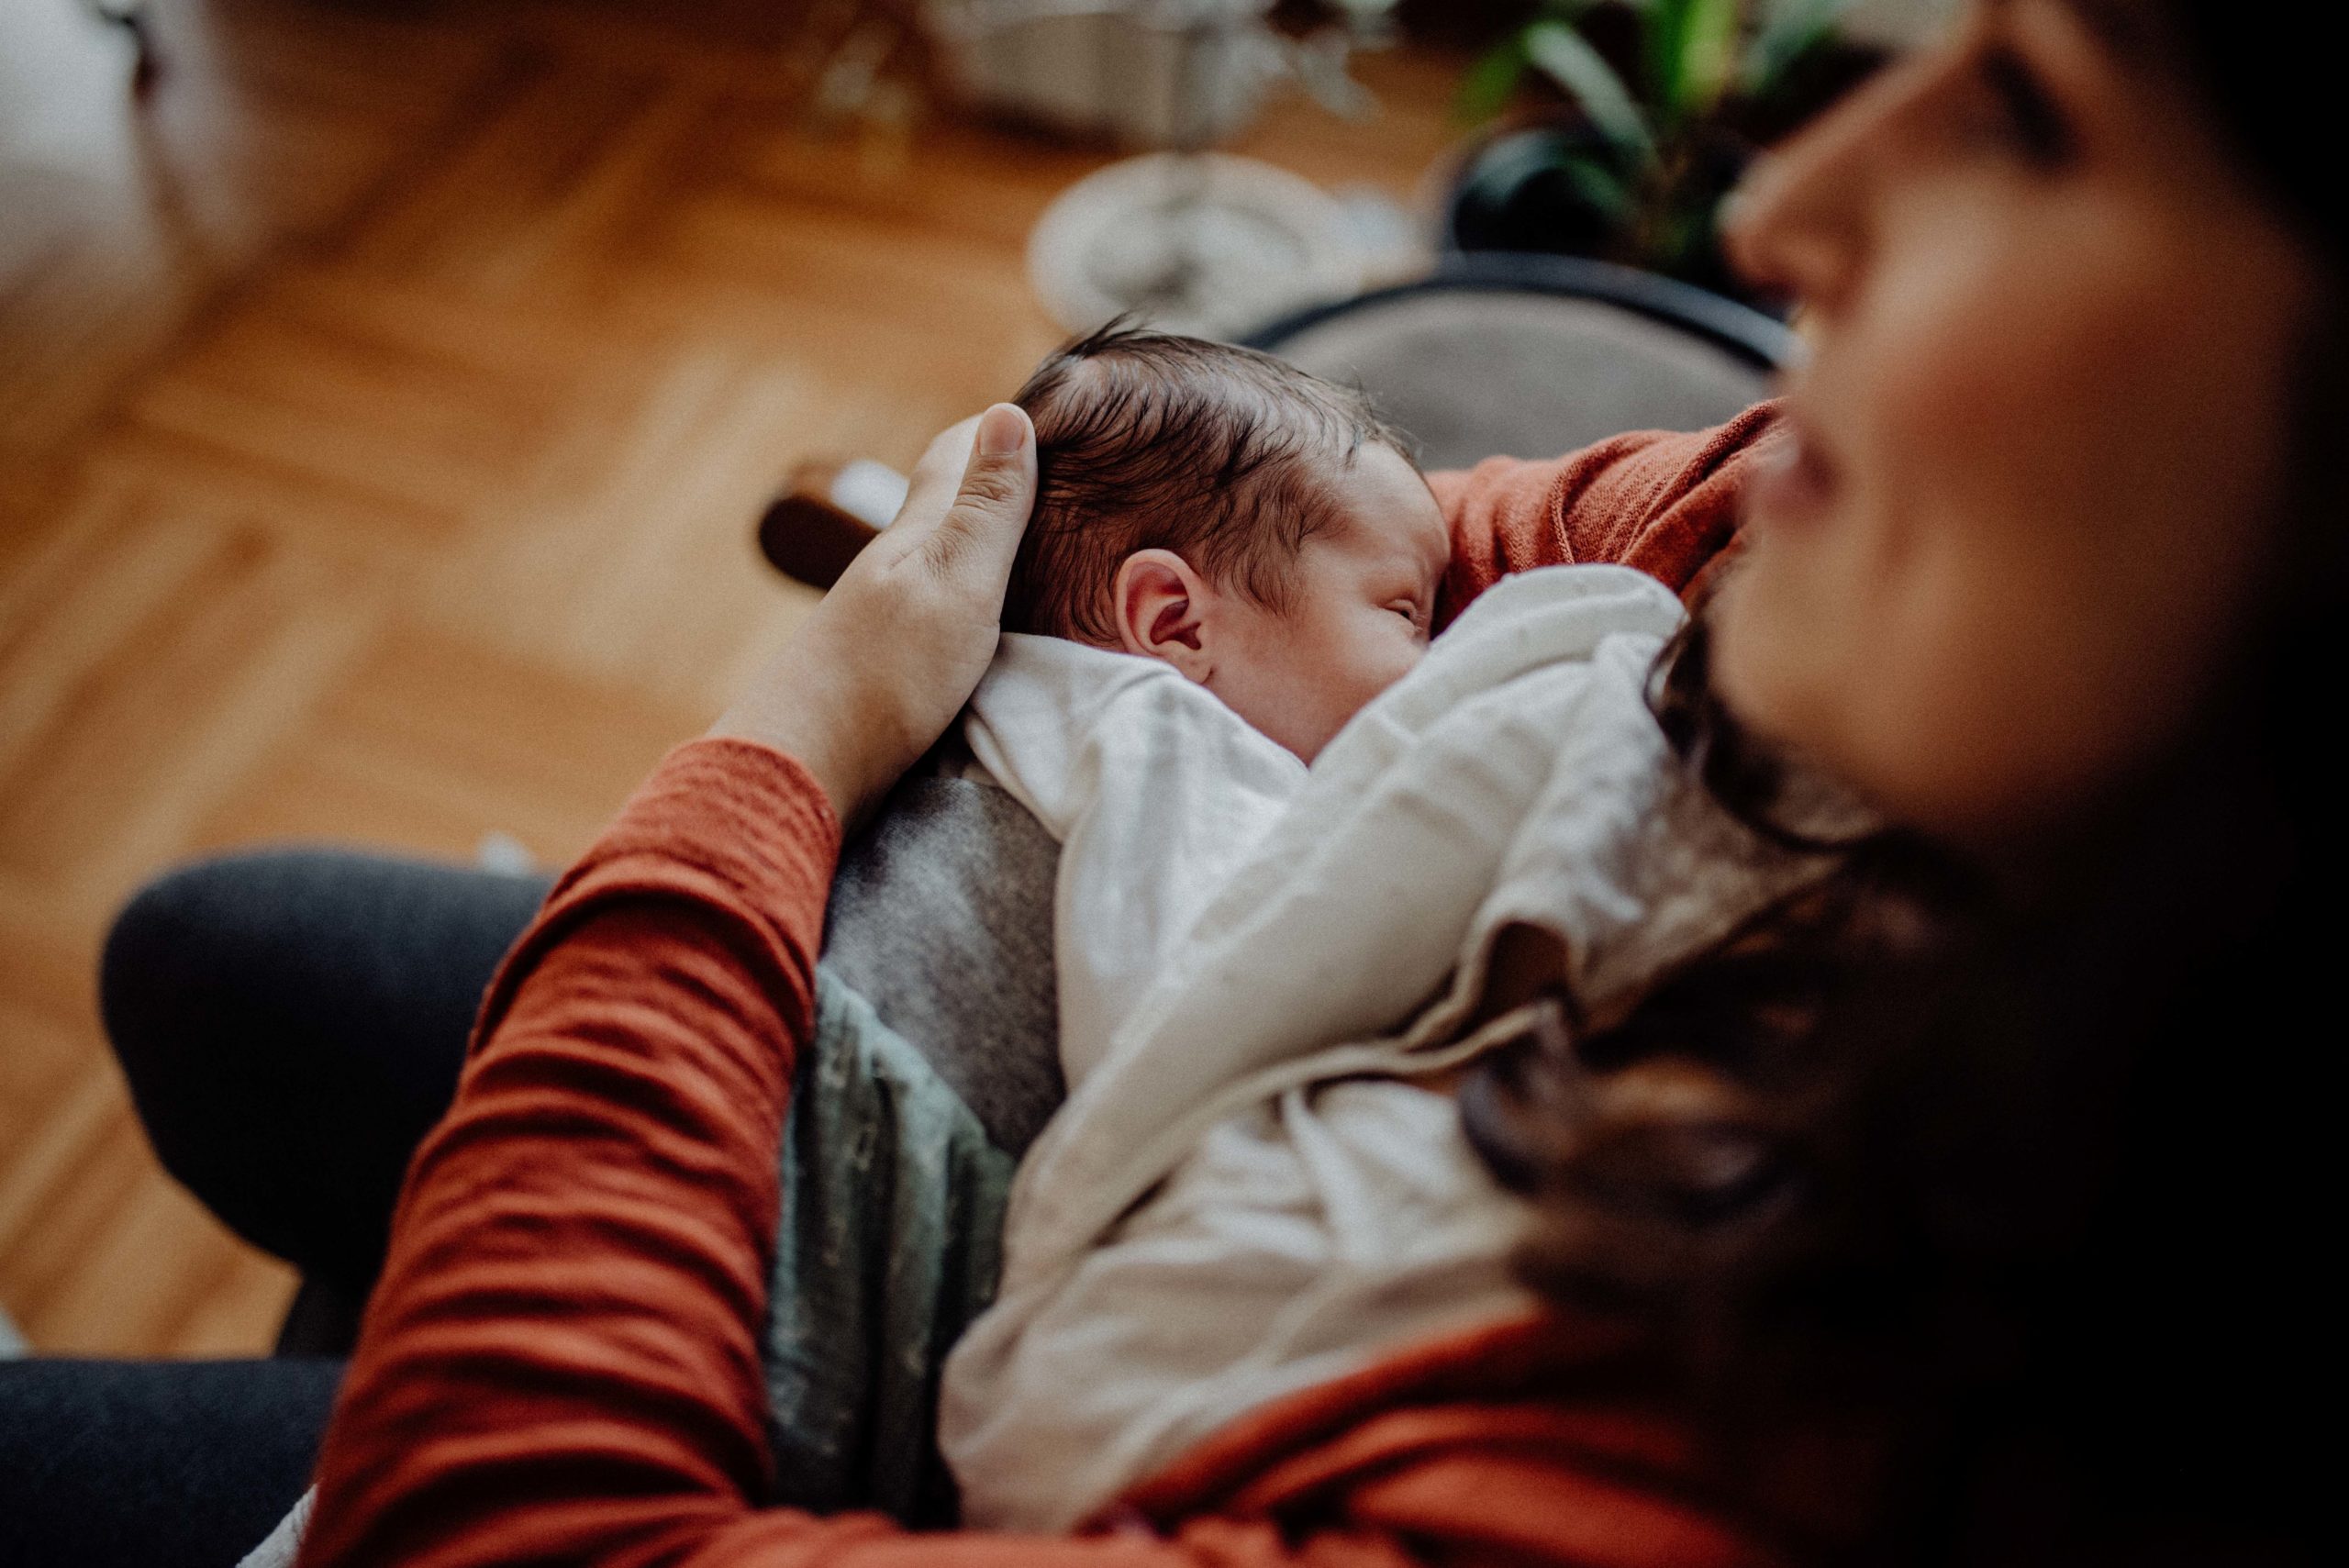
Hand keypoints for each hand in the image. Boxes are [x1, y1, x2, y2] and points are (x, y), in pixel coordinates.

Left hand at [713, 403, 1036, 828]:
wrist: (808, 767)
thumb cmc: (885, 674)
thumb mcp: (956, 583)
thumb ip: (986, 510)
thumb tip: (1009, 414)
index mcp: (916, 529)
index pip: (957, 449)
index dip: (1003, 428)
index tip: (1062, 420)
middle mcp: (900, 560)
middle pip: (954, 498)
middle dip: (1006, 480)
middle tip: (1070, 483)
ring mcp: (893, 611)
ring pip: (952, 552)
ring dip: (997, 540)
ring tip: (1053, 547)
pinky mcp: (895, 661)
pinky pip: (950, 604)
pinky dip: (986, 594)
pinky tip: (1009, 618)